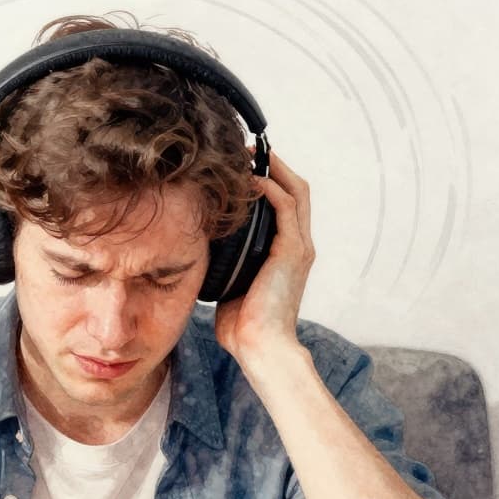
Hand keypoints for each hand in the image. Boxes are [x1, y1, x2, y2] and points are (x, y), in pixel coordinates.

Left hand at [214, 147, 314, 365]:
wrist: (259, 347)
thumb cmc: (243, 325)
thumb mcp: (231, 283)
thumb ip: (225, 262)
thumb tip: (199, 248)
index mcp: (287, 254)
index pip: (287, 204)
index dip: (271, 180)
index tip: (244, 167)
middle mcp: (298, 246)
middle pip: (296, 190)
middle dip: (274, 166)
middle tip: (247, 151)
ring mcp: (299, 248)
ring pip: (296, 192)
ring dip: (273, 169)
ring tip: (249, 155)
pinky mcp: (292, 252)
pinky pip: (286, 207)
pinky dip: (270, 188)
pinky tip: (250, 180)